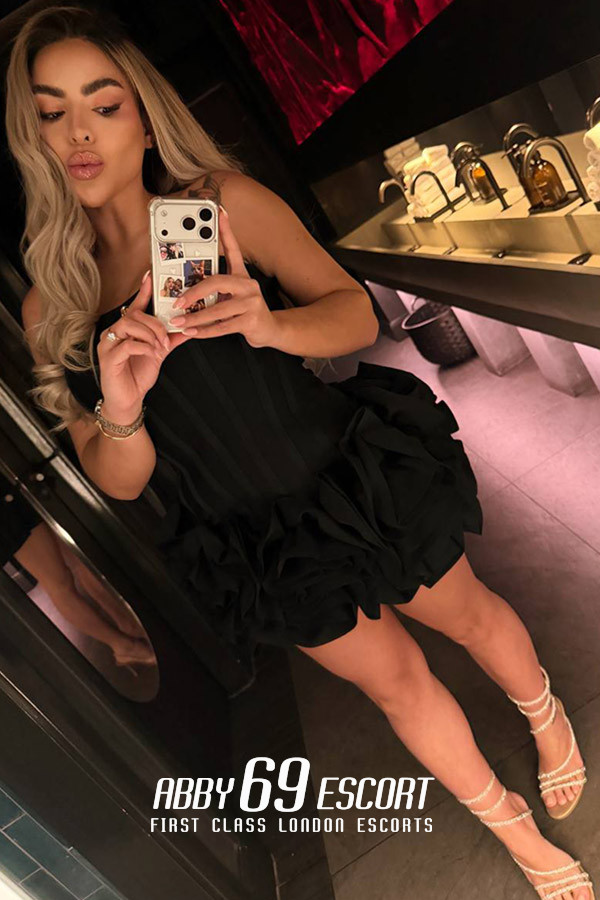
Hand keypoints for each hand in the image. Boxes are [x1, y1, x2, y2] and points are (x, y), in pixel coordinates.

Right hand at [97, 270, 171, 418]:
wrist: (128, 401)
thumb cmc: (138, 375)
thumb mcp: (159, 354)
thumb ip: (171, 340)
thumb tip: (190, 328)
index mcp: (127, 330)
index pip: (135, 306)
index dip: (143, 291)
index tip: (150, 275)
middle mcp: (114, 333)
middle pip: (134, 315)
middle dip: (154, 325)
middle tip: (166, 339)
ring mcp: (108, 345)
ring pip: (128, 326)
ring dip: (149, 335)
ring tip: (159, 348)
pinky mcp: (107, 359)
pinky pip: (125, 345)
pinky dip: (142, 347)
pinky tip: (151, 354)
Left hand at [167, 206, 279, 348]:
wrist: (270, 330)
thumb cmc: (246, 312)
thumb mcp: (233, 295)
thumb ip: (215, 289)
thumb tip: (185, 290)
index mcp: (241, 275)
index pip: (233, 248)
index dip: (226, 230)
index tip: (219, 211)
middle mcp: (248, 285)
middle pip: (217, 282)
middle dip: (193, 293)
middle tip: (177, 301)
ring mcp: (251, 302)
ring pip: (217, 309)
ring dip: (195, 318)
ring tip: (179, 322)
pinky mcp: (251, 320)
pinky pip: (222, 326)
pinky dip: (205, 331)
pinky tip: (192, 333)